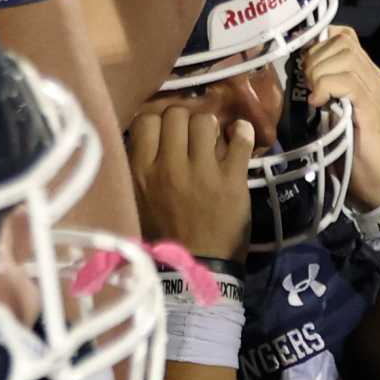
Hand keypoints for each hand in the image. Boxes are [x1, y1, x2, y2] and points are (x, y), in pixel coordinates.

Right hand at [127, 103, 253, 258]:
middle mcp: (169, 166)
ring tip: (213, 138)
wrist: (196, 265)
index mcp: (140, 172)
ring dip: (210, 126)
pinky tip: (240, 134)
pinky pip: (240, 140)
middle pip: (176, 114)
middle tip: (191, 134)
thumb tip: (149, 136)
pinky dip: (242, 132)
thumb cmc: (163, 234)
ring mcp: (202, 171)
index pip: (146, 120)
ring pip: (205, 121)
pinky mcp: (232, 179)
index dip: (159, 120)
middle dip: (185, 119)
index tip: (167, 130)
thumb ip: (140, 168)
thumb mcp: (137, 200)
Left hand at [302, 25, 379, 210]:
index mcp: (369, 78)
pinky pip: (347, 80)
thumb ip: (326, 93)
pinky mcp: (373, 108)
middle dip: (315, 57)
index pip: (345, 37)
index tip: (305, 67)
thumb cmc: (354, 155)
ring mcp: (377, 92)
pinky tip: (318, 104)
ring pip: (344, 56)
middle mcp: (376, 79)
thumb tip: (300, 75)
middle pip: (343, 41)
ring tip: (313, 95)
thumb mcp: (336, 115)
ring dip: (319, 72)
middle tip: (307, 85)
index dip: (319, 44)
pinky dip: (326, 87)